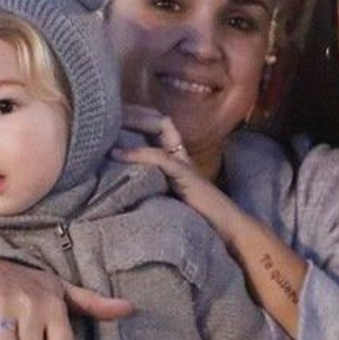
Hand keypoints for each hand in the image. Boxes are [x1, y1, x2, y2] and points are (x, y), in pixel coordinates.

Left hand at [115, 105, 245, 239]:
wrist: (228, 229)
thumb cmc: (200, 220)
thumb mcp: (170, 199)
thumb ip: (153, 188)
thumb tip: (122, 185)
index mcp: (179, 161)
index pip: (161, 128)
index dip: (141, 118)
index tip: (116, 117)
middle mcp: (182, 156)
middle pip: (161, 121)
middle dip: (137, 112)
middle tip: (111, 110)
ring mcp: (184, 163)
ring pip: (161, 129)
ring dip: (136, 122)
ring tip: (110, 122)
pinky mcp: (185, 175)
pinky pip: (158, 157)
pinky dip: (137, 153)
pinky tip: (117, 153)